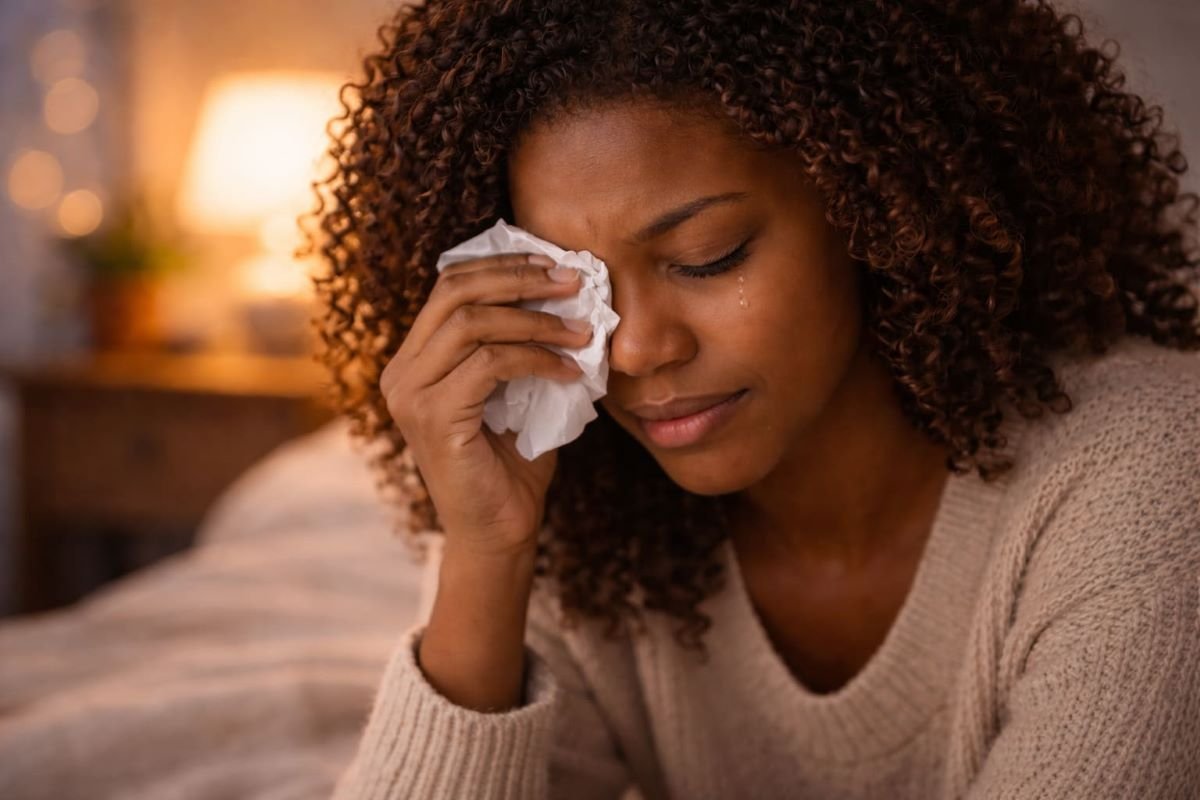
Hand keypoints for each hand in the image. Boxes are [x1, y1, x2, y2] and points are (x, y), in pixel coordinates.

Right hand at [381, 252, 591, 557]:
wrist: (499, 533)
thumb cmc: (512, 465)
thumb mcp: (517, 392)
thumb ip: (522, 346)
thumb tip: (569, 294)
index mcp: (415, 360)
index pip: (449, 286)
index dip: (502, 265)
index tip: (552, 263)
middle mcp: (401, 372)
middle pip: (455, 292)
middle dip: (519, 278)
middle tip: (572, 281)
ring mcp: (411, 395)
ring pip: (472, 323)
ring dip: (536, 320)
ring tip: (582, 330)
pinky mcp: (434, 418)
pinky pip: (489, 364)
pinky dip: (536, 359)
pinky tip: (570, 370)